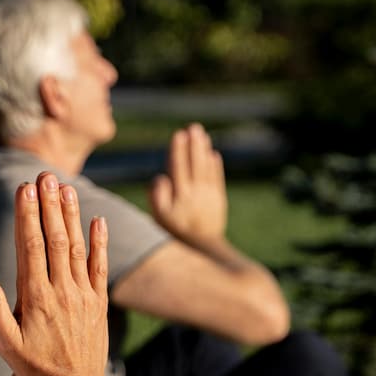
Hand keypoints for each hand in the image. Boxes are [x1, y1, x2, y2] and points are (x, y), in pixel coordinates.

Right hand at [0, 172, 109, 375]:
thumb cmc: (35, 367)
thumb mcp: (6, 343)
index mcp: (36, 297)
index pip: (30, 247)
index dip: (27, 215)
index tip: (24, 189)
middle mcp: (62, 290)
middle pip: (54, 239)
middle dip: (49, 205)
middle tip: (45, 176)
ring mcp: (83, 294)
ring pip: (76, 247)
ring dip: (71, 216)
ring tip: (66, 187)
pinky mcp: (99, 302)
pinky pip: (99, 267)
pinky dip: (99, 243)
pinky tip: (97, 221)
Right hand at [148, 123, 227, 244]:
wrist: (201, 247)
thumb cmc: (175, 231)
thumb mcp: (159, 216)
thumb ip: (157, 196)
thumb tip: (160, 176)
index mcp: (180, 195)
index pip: (178, 167)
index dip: (179, 150)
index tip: (179, 134)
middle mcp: (196, 193)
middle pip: (195, 164)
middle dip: (194, 145)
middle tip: (193, 128)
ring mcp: (209, 195)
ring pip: (206, 168)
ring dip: (204, 150)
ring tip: (202, 135)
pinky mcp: (218, 199)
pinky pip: (217, 179)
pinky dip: (215, 166)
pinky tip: (213, 154)